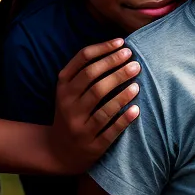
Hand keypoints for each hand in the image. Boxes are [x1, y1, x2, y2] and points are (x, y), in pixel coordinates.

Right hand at [46, 39, 140, 173]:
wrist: (57, 151)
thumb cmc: (72, 110)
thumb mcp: (69, 90)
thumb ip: (86, 70)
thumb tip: (119, 45)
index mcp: (63, 87)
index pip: (82, 60)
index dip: (104, 49)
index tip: (123, 43)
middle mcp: (68, 106)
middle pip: (93, 81)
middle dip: (115, 68)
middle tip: (135, 61)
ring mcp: (78, 127)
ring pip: (102, 108)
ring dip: (122, 94)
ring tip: (137, 83)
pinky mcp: (91, 145)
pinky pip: (109, 131)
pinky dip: (123, 120)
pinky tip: (136, 109)